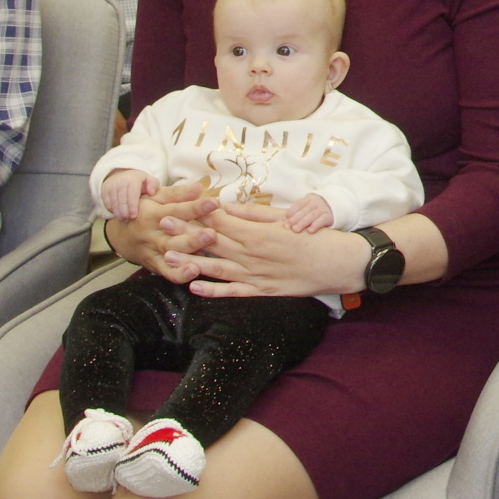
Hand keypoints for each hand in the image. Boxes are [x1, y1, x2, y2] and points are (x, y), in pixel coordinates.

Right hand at [99, 170, 156, 220]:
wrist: (123, 174)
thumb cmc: (139, 181)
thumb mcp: (149, 180)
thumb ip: (153, 185)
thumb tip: (151, 193)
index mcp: (133, 179)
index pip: (132, 194)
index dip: (132, 207)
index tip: (134, 216)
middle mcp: (121, 181)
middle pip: (122, 200)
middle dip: (125, 212)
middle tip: (128, 220)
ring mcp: (111, 185)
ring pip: (113, 202)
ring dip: (118, 213)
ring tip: (123, 219)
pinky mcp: (105, 190)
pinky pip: (107, 202)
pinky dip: (111, 209)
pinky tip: (117, 213)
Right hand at [113, 178, 217, 274]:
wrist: (120, 235)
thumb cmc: (143, 211)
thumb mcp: (155, 198)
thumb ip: (178, 194)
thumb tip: (200, 188)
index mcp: (152, 214)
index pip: (176, 210)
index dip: (195, 207)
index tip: (214, 203)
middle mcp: (152, 235)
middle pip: (173, 237)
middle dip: (193, 237)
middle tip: (212, 234)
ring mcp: (153, 252)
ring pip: (172, 256)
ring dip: (189, 257)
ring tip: (205, 256)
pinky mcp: (155, 266)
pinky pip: (167, 272)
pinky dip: (180, 274)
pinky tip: (195, 271)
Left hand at [183, 196, 364, 298]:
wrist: (338, 264)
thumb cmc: (314, 237)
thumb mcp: (285, 218)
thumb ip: (254, 213)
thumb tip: (227, 206)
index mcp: (258, 233)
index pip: (220, 221)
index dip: (196, 214)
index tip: (176, 206)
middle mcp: (253, 254)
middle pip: (212, 242)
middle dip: (185, 232)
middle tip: (160, 225)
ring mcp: (257, 275)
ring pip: (217, 268)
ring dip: (190, 262)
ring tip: (168, 256)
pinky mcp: (263, 292)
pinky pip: (233, 292)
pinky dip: (213, 291)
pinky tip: (194, 287)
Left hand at [285, 192, 335, 233]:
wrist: (335, 207)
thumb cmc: (315, 210)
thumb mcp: (307, 207)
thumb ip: (297, 212)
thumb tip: (283, 220)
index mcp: (308, 199)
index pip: (299, 203)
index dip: (292, 211)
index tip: (285, 219)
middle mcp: (316, 203)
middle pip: (304, 210)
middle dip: (295, 218)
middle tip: (287, 226)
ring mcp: (323, 209)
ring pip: (312, 215)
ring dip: (303, 222)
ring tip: (295, 229)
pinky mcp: (330, 216)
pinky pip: (323, 220)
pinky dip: (316, 225)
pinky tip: (310, 231)